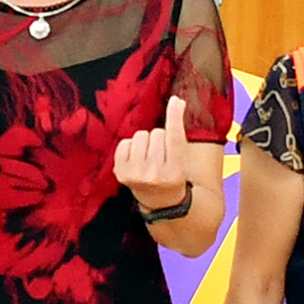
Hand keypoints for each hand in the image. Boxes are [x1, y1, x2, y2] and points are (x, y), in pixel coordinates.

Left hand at [111, 94, 196, 210]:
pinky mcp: (121, 173)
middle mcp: (154, 174)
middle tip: (161, 154)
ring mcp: (135, 174)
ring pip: (141, 135)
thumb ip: (178, 133)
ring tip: (149, 156)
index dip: (174, 116)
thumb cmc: (172, 175)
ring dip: (145, 142)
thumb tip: (177, 102)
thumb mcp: (182, 159)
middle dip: (160, 139)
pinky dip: (131, 147)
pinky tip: (136, 159)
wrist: (161, 203)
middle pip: (157, 133)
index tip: (175, 100)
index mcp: (175, 171)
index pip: (174, 137)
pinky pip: (125, 142)